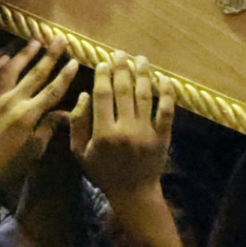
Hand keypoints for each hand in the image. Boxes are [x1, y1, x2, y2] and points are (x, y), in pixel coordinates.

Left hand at [0, 38, 78, 190]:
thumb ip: (49, 127)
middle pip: (35, 73)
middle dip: (49, 55)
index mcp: (28, 114)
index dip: (65, 75)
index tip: (75, 60)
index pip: (52, 90)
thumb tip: (66, 113)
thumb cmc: (10, 162)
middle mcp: (12, 100)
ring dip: (23, 53)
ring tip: (35, 41)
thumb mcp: (35, 148)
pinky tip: (4, 57)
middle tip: (58, 38)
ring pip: (10, 68)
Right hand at [66, 52, 172, 200]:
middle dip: (122, 68)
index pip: (102, 95)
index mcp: (103, 133)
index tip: (103, 62)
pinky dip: (167, 94)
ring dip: (143, 74)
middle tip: (121, 53)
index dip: (103, 75)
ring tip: (141, 59)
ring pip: (145, 96)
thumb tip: (83, 95)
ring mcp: (146, 132)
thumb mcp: (80, 153)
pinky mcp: (163, 136)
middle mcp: (125, 129)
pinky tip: (165, 79)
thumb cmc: (102, 172)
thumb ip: (78, 124)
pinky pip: (167, 111)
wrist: (133, 193)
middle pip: (124, 90)